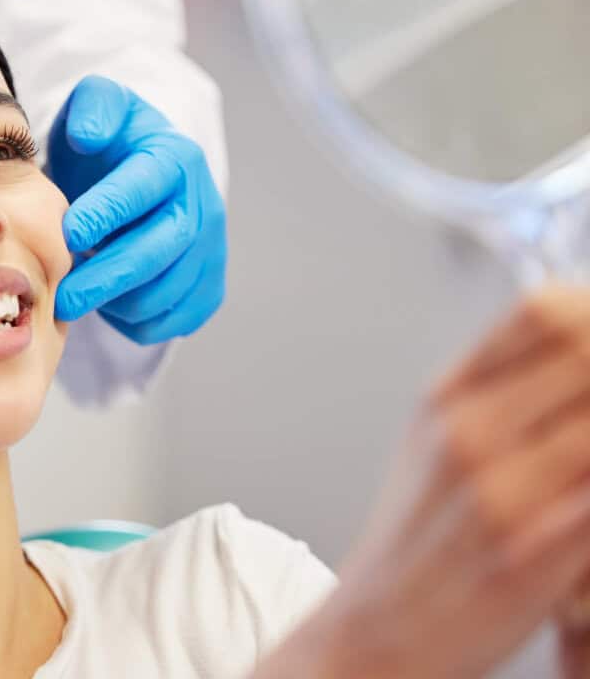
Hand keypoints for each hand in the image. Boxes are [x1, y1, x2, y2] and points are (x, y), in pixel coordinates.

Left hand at [47, 75, 225, 344]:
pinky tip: (108, 302)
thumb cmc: (110, 142)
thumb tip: (89, 134)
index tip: (69, 234)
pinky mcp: (208, 287)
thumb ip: (93, 107)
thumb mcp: (98, 106)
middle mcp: (202, 205)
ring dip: (117, 302)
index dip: (107, 214)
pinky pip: (173, 320)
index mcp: (175, 158)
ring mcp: (210, 250)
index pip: (142, 190)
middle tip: (63, 298)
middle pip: (160, 251)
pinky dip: (135, 322)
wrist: (141, 172)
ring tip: (78, 293)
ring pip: (166, 292)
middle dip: (108, 278)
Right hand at [254, 286, 589, 678]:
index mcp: (447, 400)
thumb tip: (569, 346)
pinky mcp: (533, 545)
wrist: (377, 632)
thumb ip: (498, 395)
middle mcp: (468, 432)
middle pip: (584, 351)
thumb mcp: (436, 447)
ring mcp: (499, 486)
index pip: (543, 313)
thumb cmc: (416, 549)